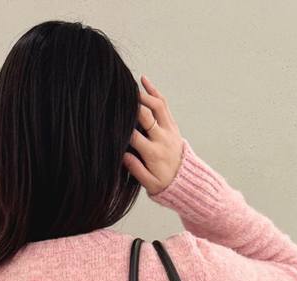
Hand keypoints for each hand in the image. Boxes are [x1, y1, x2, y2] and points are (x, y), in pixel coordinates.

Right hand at [122, 74, 184, 195]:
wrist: (185, 180)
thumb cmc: (163, 183)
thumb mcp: (149, 183)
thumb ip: (136, 169)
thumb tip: (123, 155)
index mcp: (153, 153)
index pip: (135, 136)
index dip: (122, 128)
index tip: (111, 121)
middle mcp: (162, 138)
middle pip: (147, 116)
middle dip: (133, 105)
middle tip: (119, 96)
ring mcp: (169, 129)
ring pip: (157, 105)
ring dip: (144, 94)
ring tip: (130, 85)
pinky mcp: (172, 124)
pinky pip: (163, 104)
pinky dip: (154, 91)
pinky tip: (143, 81)